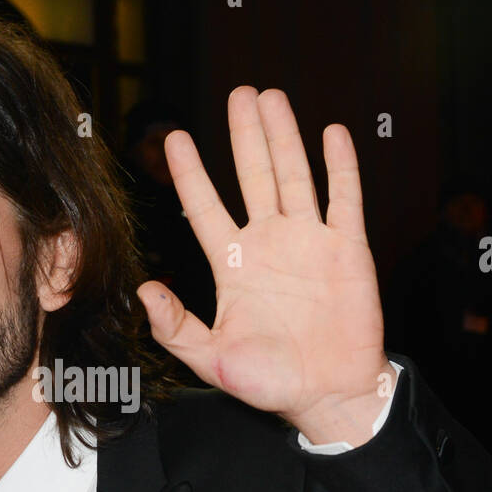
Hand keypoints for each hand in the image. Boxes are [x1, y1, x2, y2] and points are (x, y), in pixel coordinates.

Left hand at [136, 86, 394, 445]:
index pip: (206, 207)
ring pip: (295, 177)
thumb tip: (143, 290)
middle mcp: (270, 244)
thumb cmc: (270, 383)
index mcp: (234, 265)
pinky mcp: (348, 250)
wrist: (328, 397)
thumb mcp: (210, 359)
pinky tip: (332, 133)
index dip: (191, 173)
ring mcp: (310, 243)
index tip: (174, 138)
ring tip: (272, 97)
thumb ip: (175, 327)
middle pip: (253, 176)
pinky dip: (340, 166)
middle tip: (237, 94)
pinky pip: (344, 199)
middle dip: (244, 135)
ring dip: (284, 137)